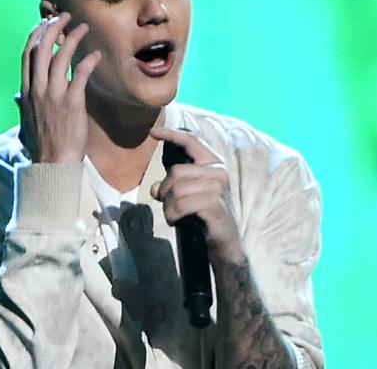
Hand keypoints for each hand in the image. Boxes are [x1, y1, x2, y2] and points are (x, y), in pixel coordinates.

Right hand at [16, 12, 100, 162]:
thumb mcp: (26, 122)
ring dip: (72, 37)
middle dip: (53, 27)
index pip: (28, 55)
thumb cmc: (42, 145)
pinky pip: (80, 73)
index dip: (36, 35)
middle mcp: (37, 89)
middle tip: (65, 17)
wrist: (53, 163)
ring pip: (60, 56)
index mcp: (27, 91)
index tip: (45, 24)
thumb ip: (23, 104)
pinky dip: (88, 60)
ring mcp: (54, 95)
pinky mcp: (72, 102)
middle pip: (42, 48)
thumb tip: (17, 96)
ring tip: (84, 28)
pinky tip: (96, 53)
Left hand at [149, 128, 244, 262]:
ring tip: (175, 215)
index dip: (171, 134)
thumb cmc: (203, 217)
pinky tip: (177, 221)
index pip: (191, 142)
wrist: (223, 245)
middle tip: (169, 206)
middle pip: (175, 172)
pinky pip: (181, 204)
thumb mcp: (185, 198)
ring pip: (176, 190)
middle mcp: (218, 172)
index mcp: (213, 165)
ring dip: (168, 206)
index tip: (152, 132)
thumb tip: (155, 188)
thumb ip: (170, 188)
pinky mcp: (214, 205)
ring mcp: (218, 188)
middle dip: (165, 191)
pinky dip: (173, 214)